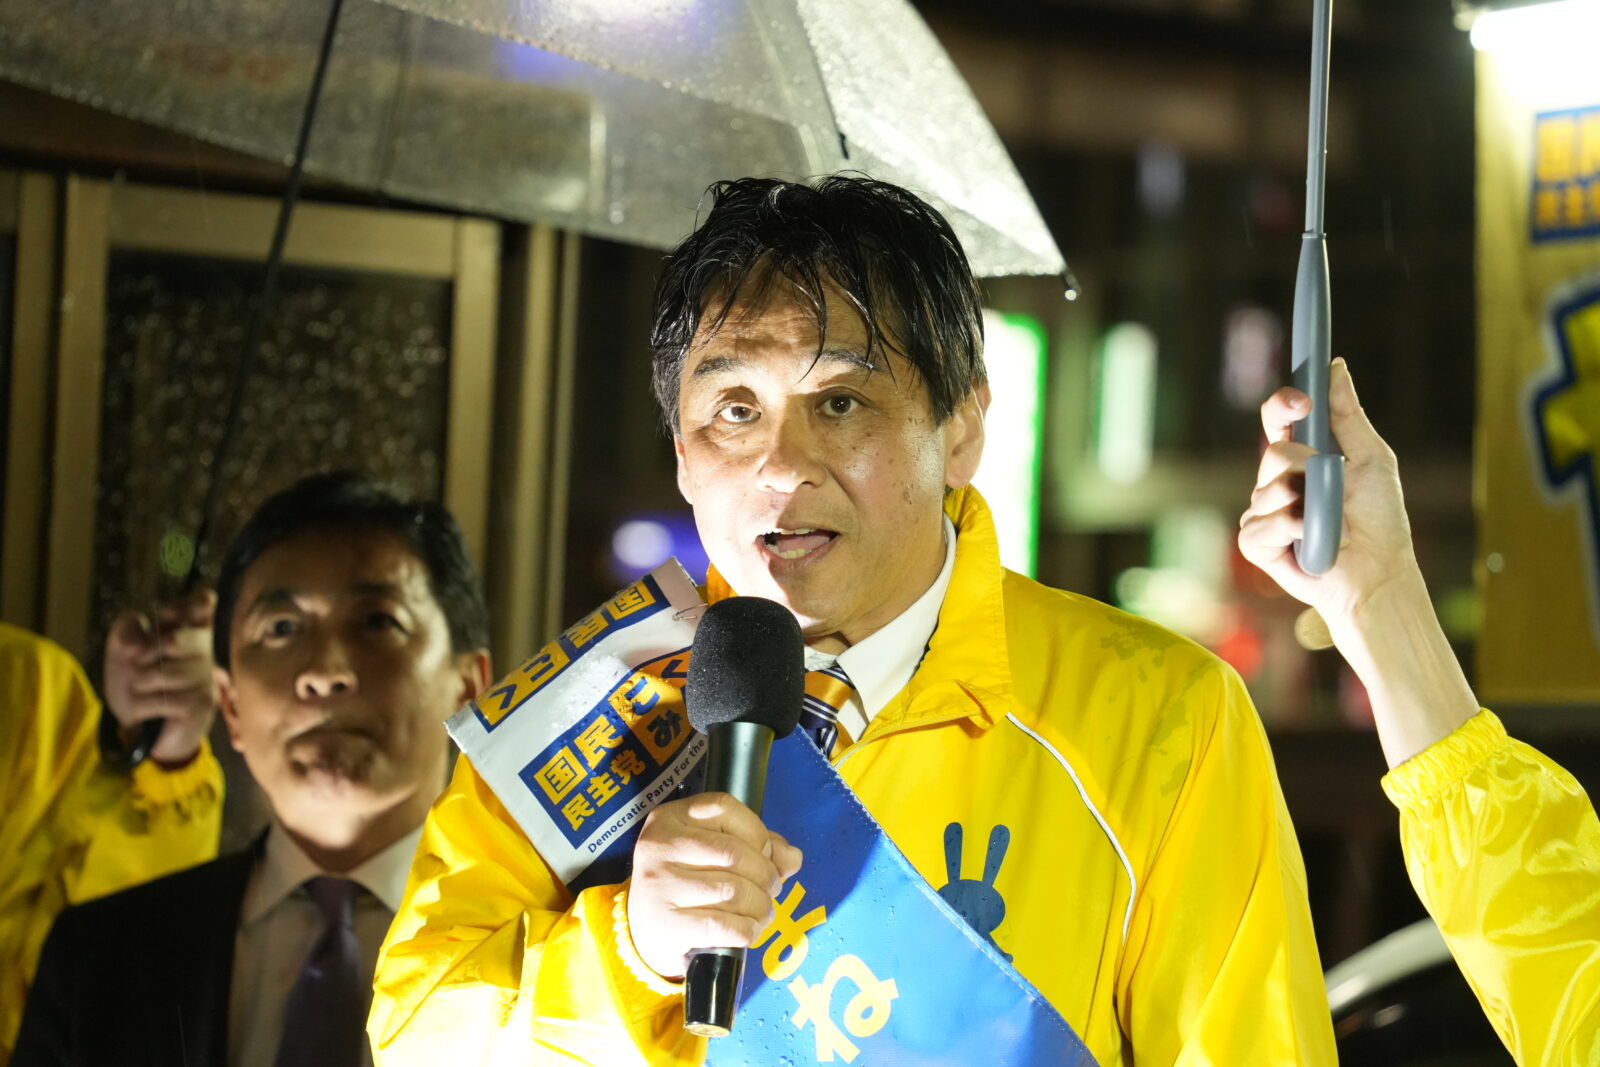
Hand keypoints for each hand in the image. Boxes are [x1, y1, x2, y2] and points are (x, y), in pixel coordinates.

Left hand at [102, 590, 218, 766]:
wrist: (140, 729)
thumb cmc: (134, 686)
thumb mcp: (120, 652)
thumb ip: (125, 630)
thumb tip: (136, 643)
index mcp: (186, 631)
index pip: (202, 603)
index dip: (190, 604)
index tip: (168, 614)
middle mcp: (203, 650)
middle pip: (174, 639)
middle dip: (145, 656)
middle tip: (139, 666)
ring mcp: (205, 677)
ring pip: (163, 673)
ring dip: (139, 687)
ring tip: (143, 694)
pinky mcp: (202, 703)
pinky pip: (163, 699)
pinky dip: (143, 707)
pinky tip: (148, 711)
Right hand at [626, 792, 802, 980]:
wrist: (645, 929)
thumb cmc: (688, 882)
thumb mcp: (713, 851)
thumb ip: (758, 845)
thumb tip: (791, 858)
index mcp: (671, 817)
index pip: (726, 808)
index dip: (758, 833)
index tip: (766, 855)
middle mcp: (660, 846)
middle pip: (735, 853)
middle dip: (766, 875)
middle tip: (771, 888)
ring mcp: (659, 885)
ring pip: (734, 891)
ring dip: (762, 905)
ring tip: (764, 911)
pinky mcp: (665, 924)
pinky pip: (724, 926)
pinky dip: (747, 930)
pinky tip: (749, 930)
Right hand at [1237, 358, 1420, 633]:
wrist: (1377, 573)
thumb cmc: (1379, 520)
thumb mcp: (1372, 459)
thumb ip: (1348, 416)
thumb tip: (1336, 367)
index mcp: (1302, 456)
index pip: (1278, 419)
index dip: (1284, 404)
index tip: (1302, 401)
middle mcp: (1277, 480)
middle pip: (1275, 451)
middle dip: (1306, 464)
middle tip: (1333, 484)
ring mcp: (1264, 510)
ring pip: (1270, 487)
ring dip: (1306, 503)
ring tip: (1328, 524)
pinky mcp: (1255, 542)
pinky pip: (1262, 522)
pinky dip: (1291, 530)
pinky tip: (1307, 543)